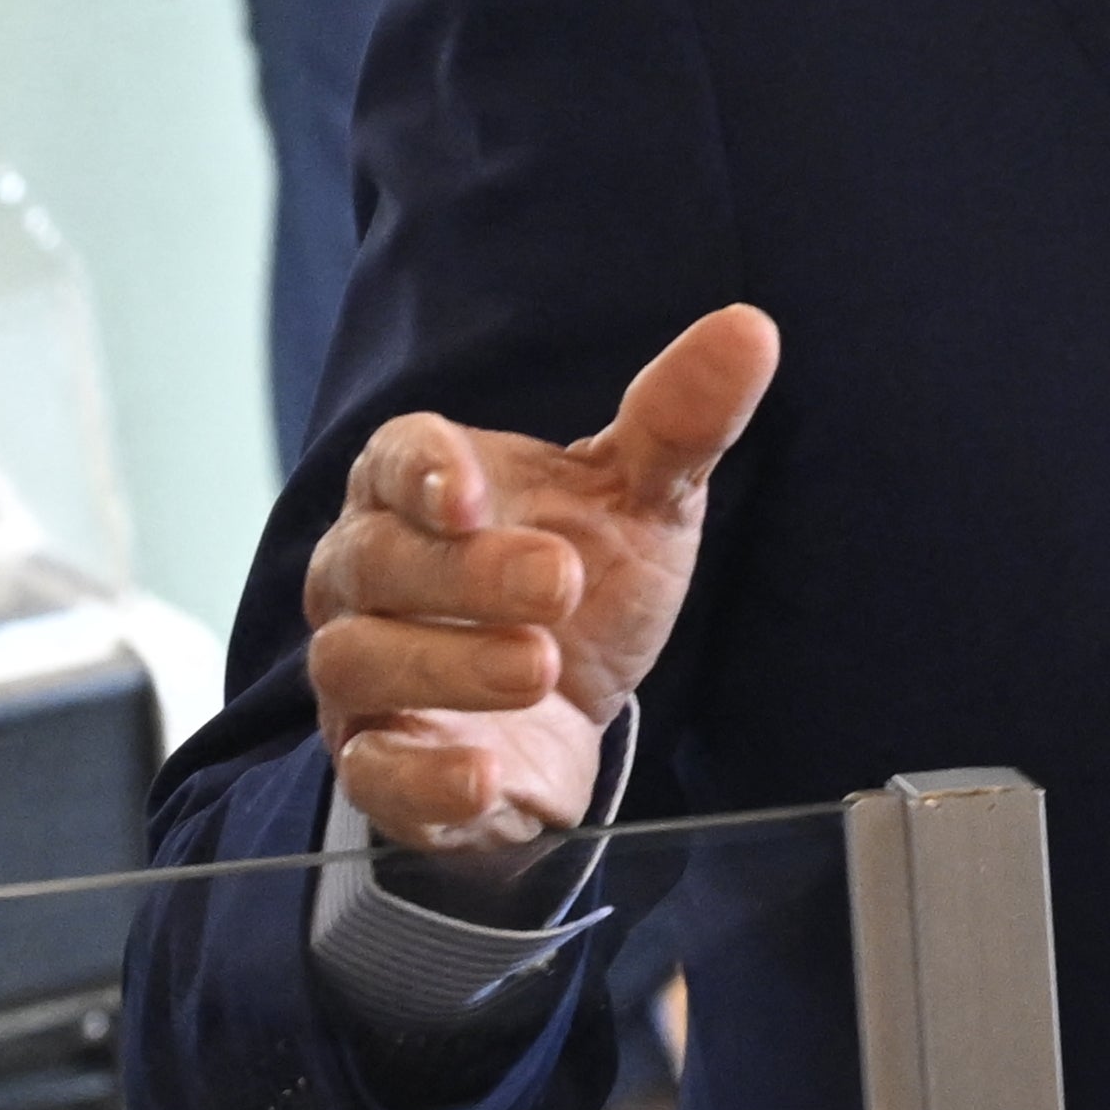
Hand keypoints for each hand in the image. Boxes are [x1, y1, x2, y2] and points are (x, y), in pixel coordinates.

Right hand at [302, 307, 777, 851]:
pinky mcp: (382, 764)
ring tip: (539, 668)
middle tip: (558, 581)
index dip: (424, 473)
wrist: (565, 715)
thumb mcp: (641, 501)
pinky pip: (373, 773)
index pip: (395, 461)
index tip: (469, 491)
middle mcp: (369, 576)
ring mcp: (365, 673)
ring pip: (359, 661)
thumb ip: (680, 421)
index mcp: (421, 491)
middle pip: (376, 560)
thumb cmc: (579, 584)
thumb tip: (750, 331)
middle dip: (465, 572)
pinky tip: (480, 776)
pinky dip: (421, 778)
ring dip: (449, 666)